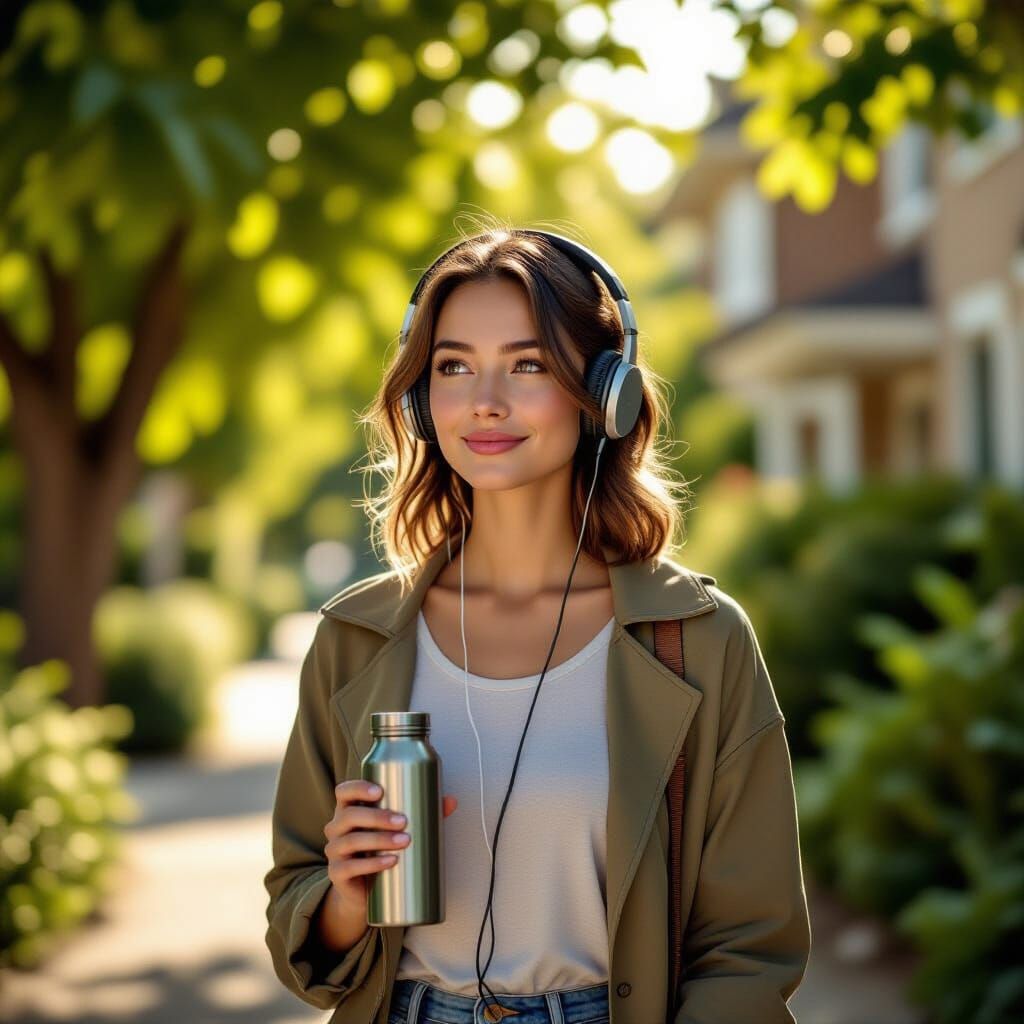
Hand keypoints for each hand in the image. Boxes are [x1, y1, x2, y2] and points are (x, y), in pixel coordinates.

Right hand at [324, 780, 457, 917]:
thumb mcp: (395, 829)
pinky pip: (350, 867)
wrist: (362, 890)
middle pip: (350, 815)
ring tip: (404, 841)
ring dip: (379, 839)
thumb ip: (423, 813)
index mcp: (349, 810)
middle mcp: (337, 828)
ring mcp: (334, 851)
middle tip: (403, 821)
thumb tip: (451, 801)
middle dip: (377, 816)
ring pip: (351, 841)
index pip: (344, 792)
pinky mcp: (337, 874)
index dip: (358, 788)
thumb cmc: (380, 849)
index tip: (380, 791)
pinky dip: (372, 864)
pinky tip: (391, 861)